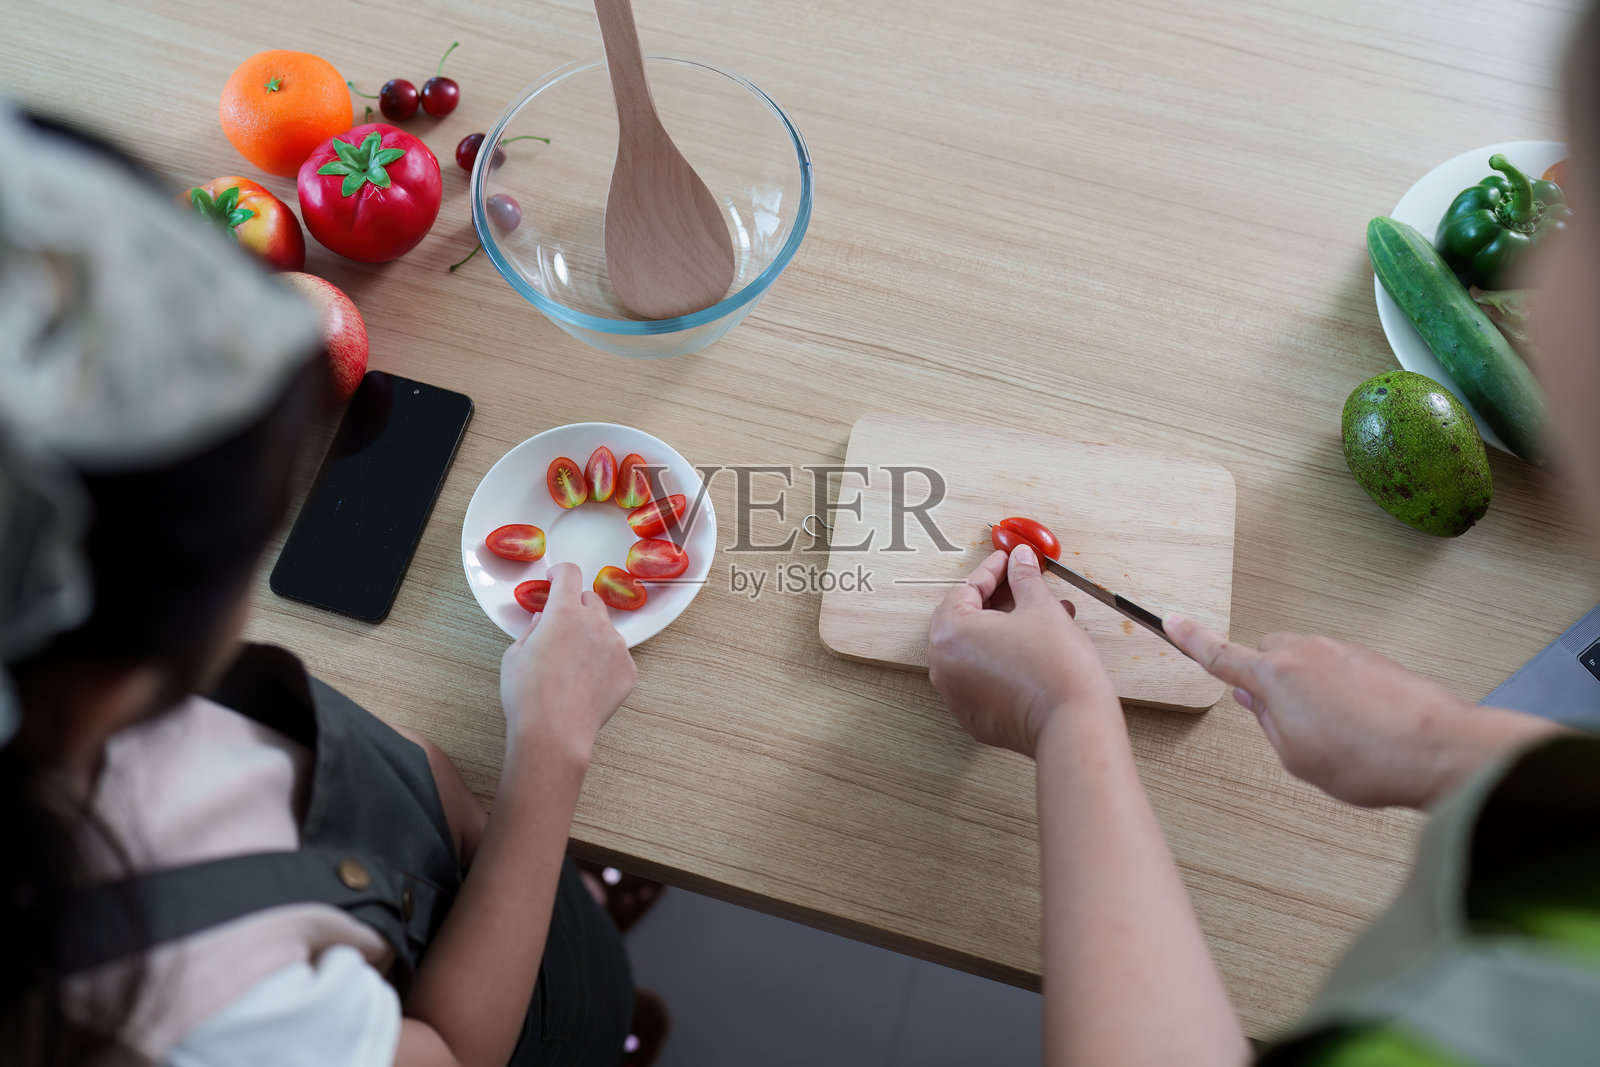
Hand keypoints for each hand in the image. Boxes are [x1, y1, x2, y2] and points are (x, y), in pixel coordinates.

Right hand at [499, 563, 636, 763]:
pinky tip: (587, 683)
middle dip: (575, 607)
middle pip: (590, 600)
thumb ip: (532, 630)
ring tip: (572, 665)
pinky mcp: (629, 670)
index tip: (556, 579)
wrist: (555, 733)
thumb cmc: (528, 695)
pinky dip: (604, 662)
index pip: (570, 574)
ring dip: (591, 636)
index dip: (560, 573)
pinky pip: (617, 656)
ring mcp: (616, 647)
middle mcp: (595, 623)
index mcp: (564, 613)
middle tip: (561, 628)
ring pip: (605, 630)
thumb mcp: (514, 655)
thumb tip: (542, 621)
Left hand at [927, 546, 1119, 756]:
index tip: (1009, 562)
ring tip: (1040, 616)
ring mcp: (955, 694)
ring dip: (1003, 629)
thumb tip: (1019, 559)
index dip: (992, 571)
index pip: (966, 590)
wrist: (1072, 725)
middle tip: (1021, 585)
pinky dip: (1000, 659)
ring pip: (974, 649)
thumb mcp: (1041, 609)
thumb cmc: (1055, 668)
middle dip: (997, 599)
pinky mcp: (972, 716)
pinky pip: (980, 677)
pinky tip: (1032, 649)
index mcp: (950, 633)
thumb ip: (1024, 578)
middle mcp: (943, 666)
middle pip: (964, 619)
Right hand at [1163, 616, 1564, 808]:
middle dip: (1269, 681)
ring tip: (1337, 736)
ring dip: (1308, 690)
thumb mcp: (1297, 758)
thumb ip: (1267, 723)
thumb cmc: (1368, 759)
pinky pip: (1337, 670)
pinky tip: (1362, 728)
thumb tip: (1255, 700)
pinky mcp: (1371, 658)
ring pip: (1304, 663)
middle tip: (1287, 724)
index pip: (1220, 655)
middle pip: (1267, 656)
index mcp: (1275, 677)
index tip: (1171, 621)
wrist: (1438, 749)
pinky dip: (1340, 694)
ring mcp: (1341, 650)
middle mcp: (1305, 652)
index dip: (1191, 639)